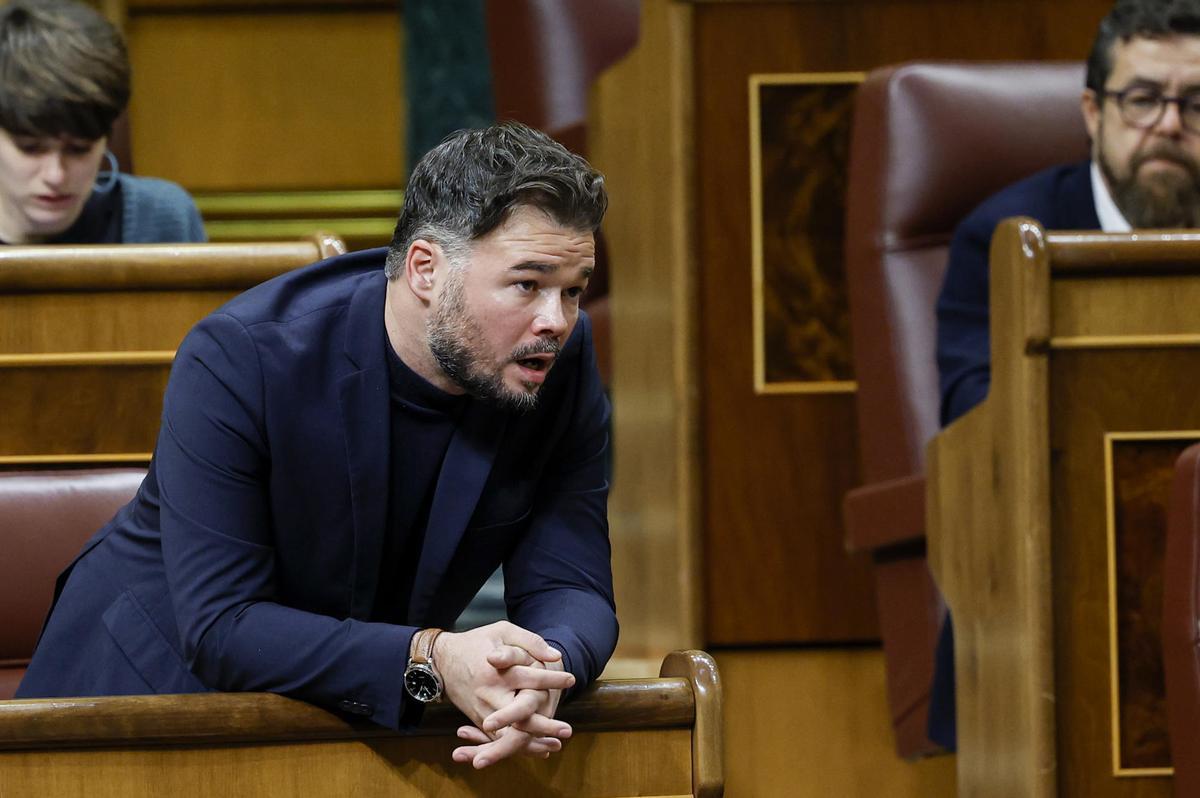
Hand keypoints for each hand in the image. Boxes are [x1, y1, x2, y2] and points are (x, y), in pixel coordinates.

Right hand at [433, 621, 574, 767]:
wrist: (441, 660)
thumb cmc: (476, 643)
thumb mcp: (502, 631)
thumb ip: (529, 641)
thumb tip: (554, 655)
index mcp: (496, 671)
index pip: (530, 678)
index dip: (553, 679)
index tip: (571, 680)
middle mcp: (489, 694)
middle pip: (519, 715)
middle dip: (544, 725)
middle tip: (567, 730)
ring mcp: (482, 710)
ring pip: (509, 733)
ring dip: (533, 742)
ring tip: (556, 745)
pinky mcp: (478, 720)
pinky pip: (498, 738)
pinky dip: (518, 746)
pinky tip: (538, 749)